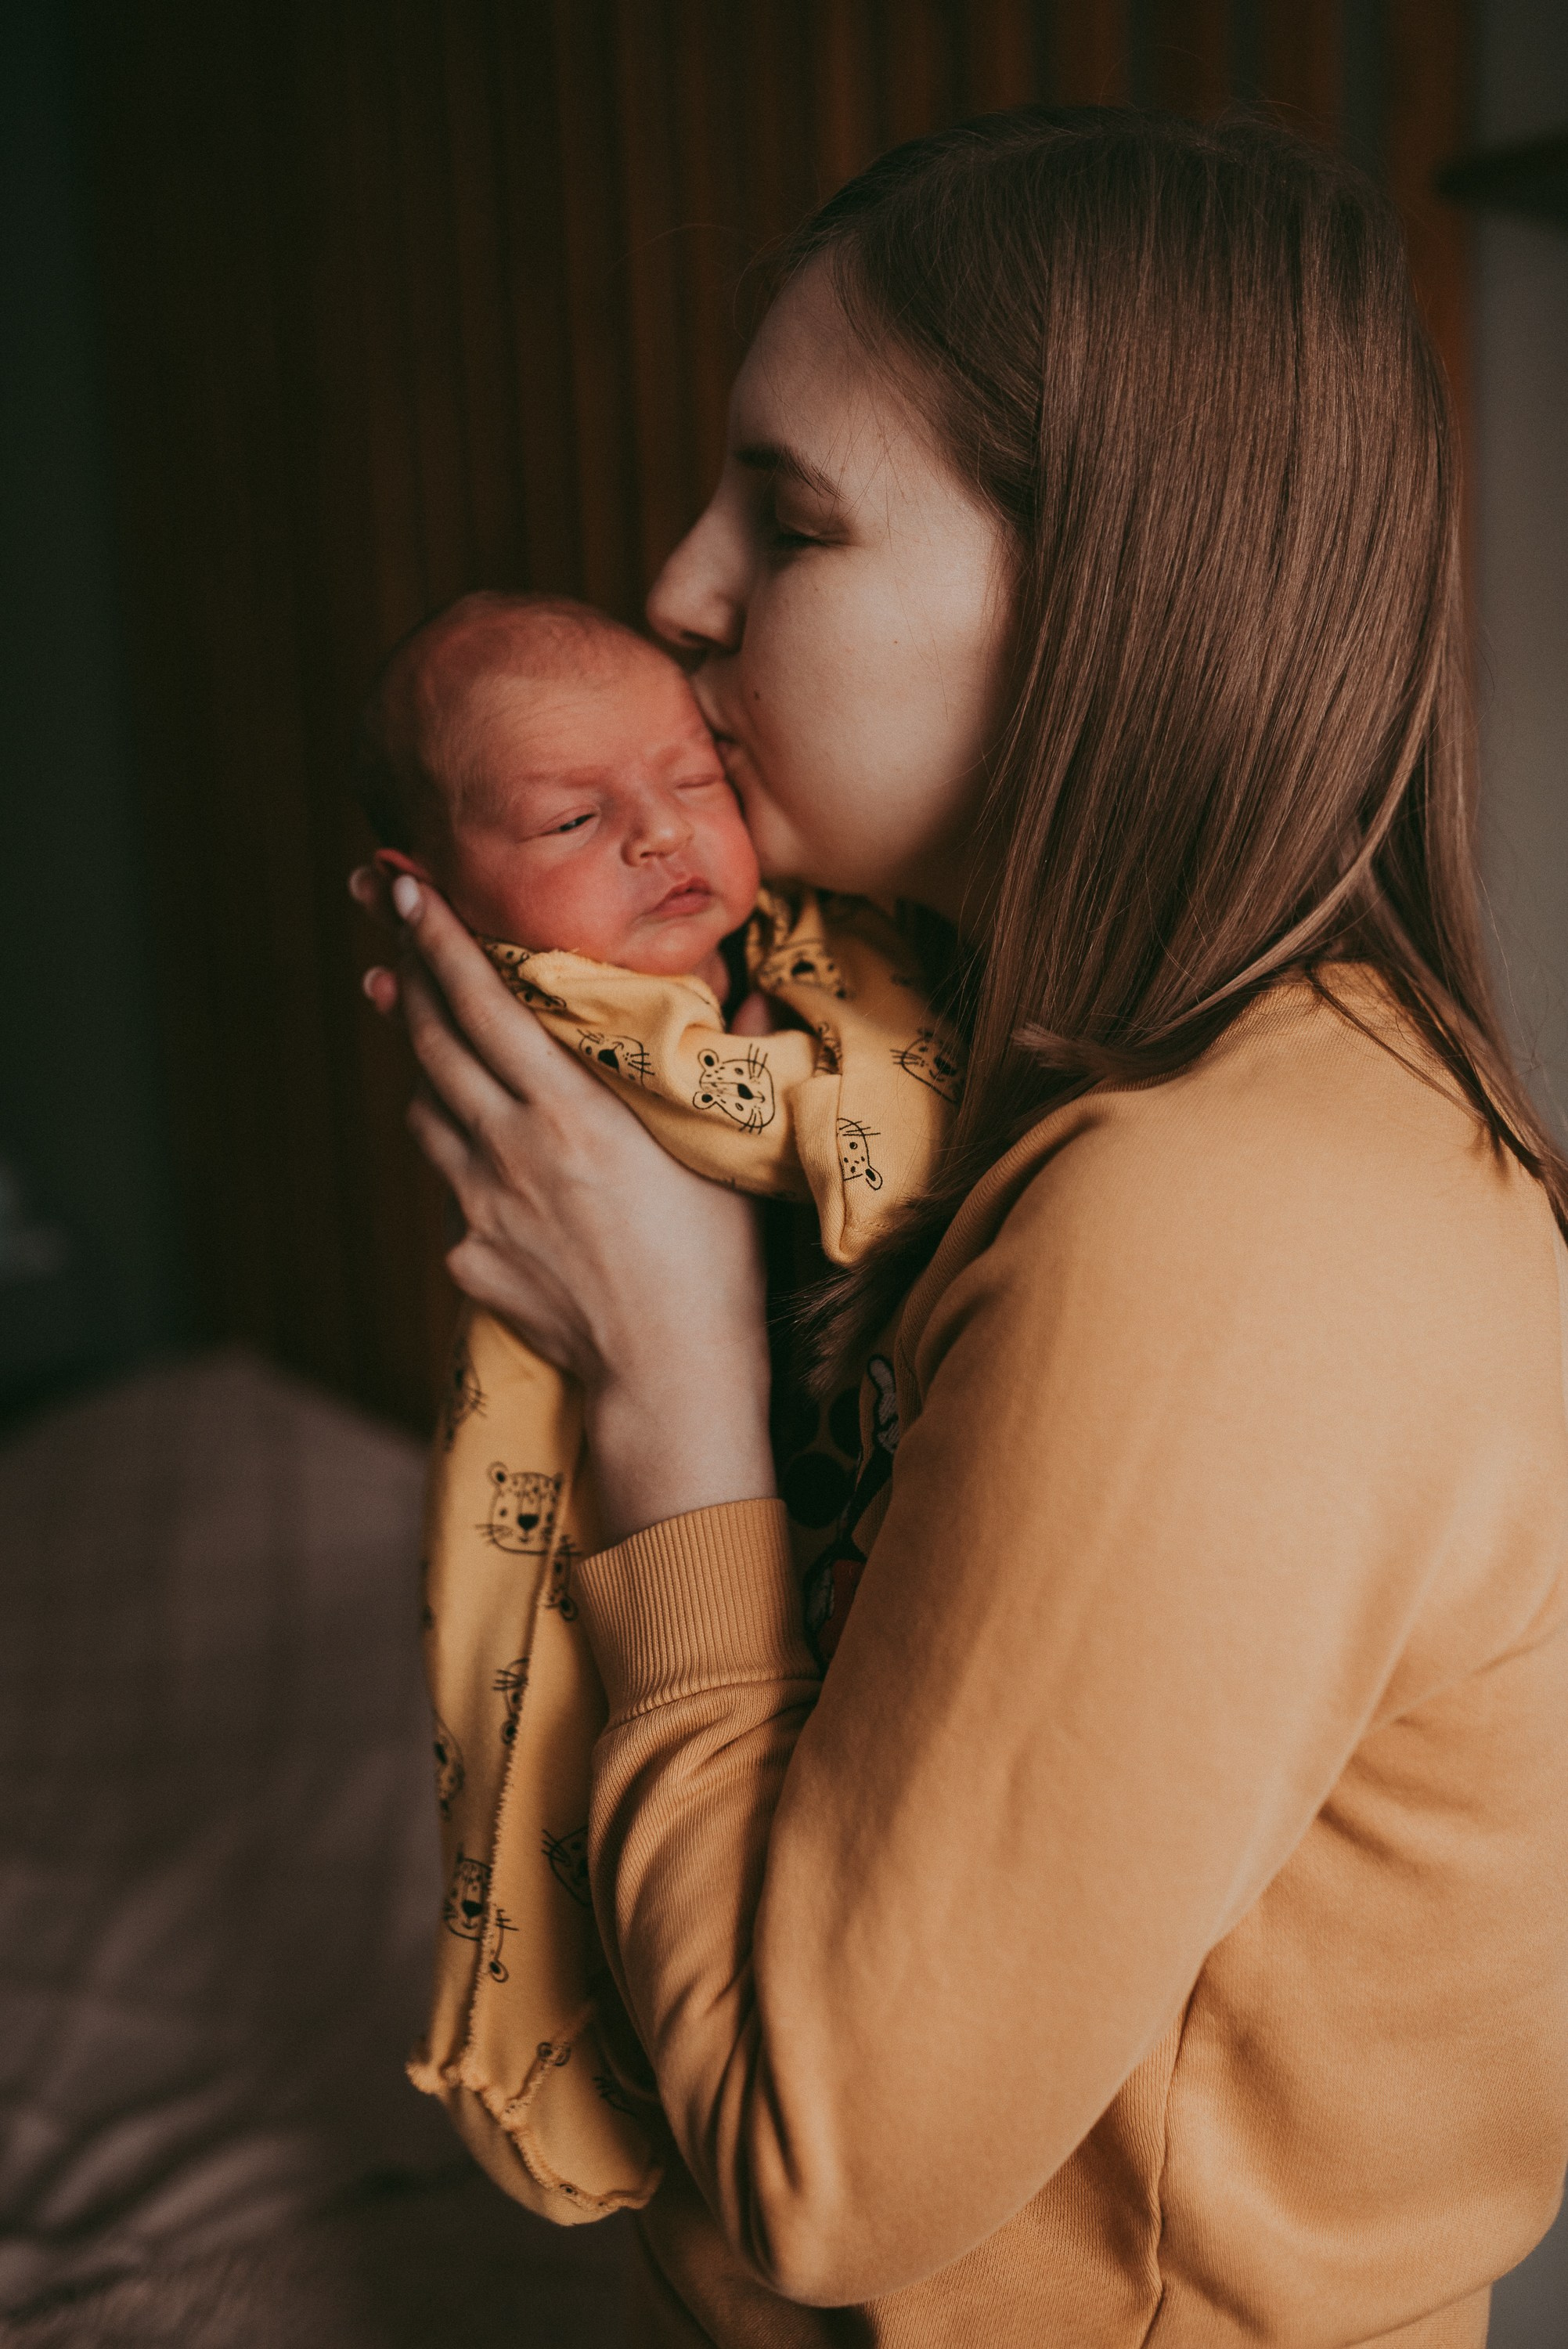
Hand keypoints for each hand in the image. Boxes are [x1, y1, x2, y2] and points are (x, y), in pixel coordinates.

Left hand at [353, 867, 775, 1543]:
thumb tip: (749, 993)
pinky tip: (481, 1157)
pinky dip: (461, 1159)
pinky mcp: (470, 1256)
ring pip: (426, 1112)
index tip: (403, 885)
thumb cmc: (714, 1262)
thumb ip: (724, 1062)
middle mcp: (508, 1146)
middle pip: (432, 1042)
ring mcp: (480, 1204)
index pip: (482, 1000)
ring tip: (414, 1026)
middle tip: (388, 925)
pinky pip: (453, 1191)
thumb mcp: (722, 1150)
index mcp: (568, 1108)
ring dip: (420, 1062)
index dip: (437, 937)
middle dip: (404, 974)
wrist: (669, 1374)